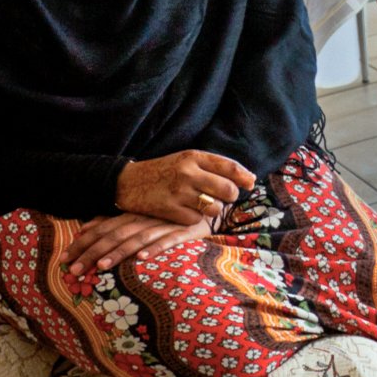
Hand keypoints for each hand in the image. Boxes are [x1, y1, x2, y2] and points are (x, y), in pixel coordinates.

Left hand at [61, 211, 214, 277]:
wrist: (211, 206)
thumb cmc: (171, 214)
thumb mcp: (142, 215)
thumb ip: (115, 220)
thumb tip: (86, 227)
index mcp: (133, 214)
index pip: (102, 228)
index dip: (83, 242)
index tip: (65, 258)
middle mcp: (145, 218)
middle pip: (114, 235)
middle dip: (92, 252)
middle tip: (74, 270)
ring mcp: (165, 224)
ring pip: (136, 239)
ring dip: (118, 253)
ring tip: (101, 267)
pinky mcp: (185, 232)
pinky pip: (168, 241)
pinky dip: (155, 248)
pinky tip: (142, 258)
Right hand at [117, 150, 256, 226]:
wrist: (126, 182)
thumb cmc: (163, 171)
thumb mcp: (185, 160)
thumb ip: (213, 167)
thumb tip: (249, 178)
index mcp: (193, 157)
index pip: (229, 167)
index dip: (244, 177)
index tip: (250, 184)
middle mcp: (188, 172)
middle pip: (227, 190)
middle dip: (230, 197)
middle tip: (221, 197)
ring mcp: (178, 191)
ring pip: (214, 207)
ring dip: (212, 209)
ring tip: (200, 204)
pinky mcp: (169, 209)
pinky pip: (195, 219)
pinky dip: (193, 218)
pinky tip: (183, 211)